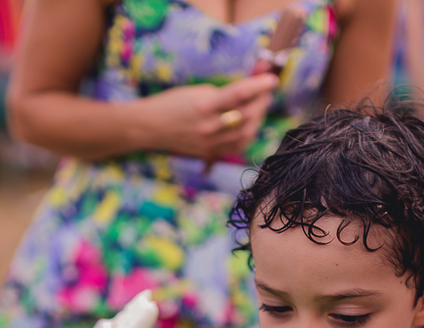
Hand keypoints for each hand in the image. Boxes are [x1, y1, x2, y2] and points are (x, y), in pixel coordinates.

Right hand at [137, 73, 277, 160]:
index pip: (238, 94)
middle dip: (261, 101)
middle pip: (247, 114)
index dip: (258, 86)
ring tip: (260, 105)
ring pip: (247, 132)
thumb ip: (224, 93)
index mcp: (203, 106)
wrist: (151, 128)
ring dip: (258, 117)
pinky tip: (251, 123)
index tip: (271, 79)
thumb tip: (250, 90)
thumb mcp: (197, 92)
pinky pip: (238, 145)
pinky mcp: (210, 152)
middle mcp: (208, 127)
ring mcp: (210, 143)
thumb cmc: (173, 104)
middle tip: (266, 91)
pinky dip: (249, 134)